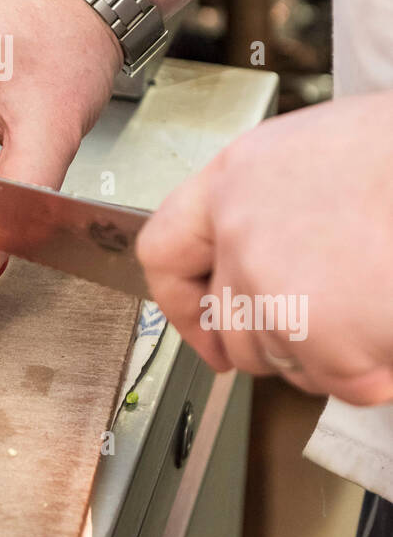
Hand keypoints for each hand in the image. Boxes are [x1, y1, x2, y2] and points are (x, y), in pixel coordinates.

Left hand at [137, 93, 392, 406]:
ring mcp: (275, 288)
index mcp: (235, 180)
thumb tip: (270, 258)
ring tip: (378, 298)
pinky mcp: (321, 335)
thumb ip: (277, 205)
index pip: (165, 252)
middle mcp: (240, 234)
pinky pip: (344, 383)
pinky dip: (380, 370)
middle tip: (336, 321)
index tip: (206, 331)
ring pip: (286, 361)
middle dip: (280, 341)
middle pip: (231, 326)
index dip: (183, 303)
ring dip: (334, 354)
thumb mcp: (322, 153)